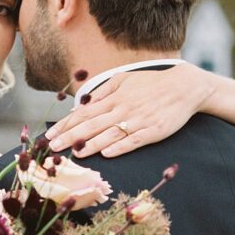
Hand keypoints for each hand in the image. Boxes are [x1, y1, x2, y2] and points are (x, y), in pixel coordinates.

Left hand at [46, 63, 213, 157]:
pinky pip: (134, 140)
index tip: (50, 136)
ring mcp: (138, 121)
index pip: (84, 114)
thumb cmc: (150, 84)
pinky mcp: (153, 131)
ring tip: (74, 154)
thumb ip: (101, 93)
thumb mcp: (123, 80)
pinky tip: (107, 154)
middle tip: (53, 148)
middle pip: (92, 125)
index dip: (66, 126)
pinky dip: (120, 147)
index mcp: (114, 98)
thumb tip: (80, 106)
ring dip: (91, 145)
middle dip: (70, 137)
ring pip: (110, 134)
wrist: (184, 87)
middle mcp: (123, 109)